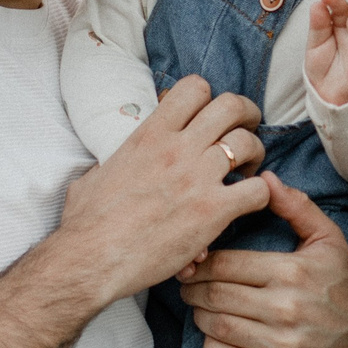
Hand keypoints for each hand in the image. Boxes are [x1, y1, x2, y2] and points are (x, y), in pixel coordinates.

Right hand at [58, 76, 269, 304]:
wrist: (90, 259)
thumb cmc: (86, 225)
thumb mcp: (94, 177)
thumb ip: (111, 164)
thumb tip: (106, 168)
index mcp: (149, 135)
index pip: (193, 88)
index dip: (209, 98)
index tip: (210, 117)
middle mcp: (177, 148)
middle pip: (231, 106)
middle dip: (245, 115)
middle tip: (246, 131)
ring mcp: (197, 177)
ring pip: (248, 143)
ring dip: (254, 155)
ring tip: (246, 171)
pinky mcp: (213, 210)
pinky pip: (257, 190)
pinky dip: (261, 195)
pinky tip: (248, 204)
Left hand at [178, 175, 347, 347]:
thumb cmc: (343, 286)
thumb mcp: (328, 240)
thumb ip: (296, 207)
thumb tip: (264, 179)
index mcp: (292, 272)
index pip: (224, 265)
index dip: (200, 263)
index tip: (194, 263)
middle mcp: (286, 309)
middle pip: (214, 295)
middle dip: (193, 289)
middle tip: (189, 285)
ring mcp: (283, 346)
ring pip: (215, 326)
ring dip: (199, 316)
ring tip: (202, 308)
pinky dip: (212, 346)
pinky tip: (218, 335)